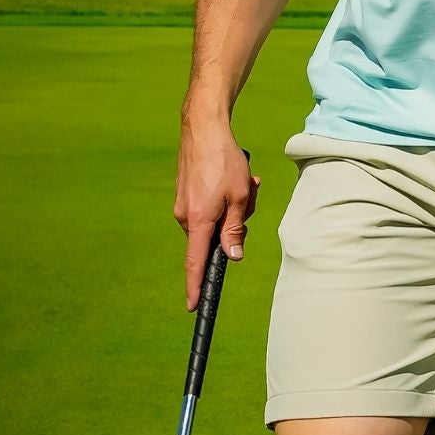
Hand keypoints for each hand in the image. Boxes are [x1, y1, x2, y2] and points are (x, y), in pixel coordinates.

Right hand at [174, 119, 261, 308]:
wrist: (204, 127)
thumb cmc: (224, 160)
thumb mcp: (241, 196)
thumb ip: (236, 229)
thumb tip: (232, 256)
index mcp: (198, 220)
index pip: (195, 263)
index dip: (196, 286)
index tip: (194, 306)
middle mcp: (185, 216)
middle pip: (215, 237)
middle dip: (237, 222)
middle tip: (250, 196)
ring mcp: (184, 204)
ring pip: (216, 219)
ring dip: (235, 204)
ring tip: (245, 181)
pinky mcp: (186, 194)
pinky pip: (210, 206)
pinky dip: (226, 196)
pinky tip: (237, 176)